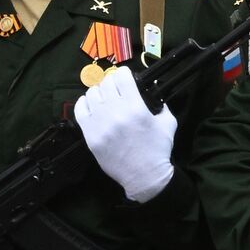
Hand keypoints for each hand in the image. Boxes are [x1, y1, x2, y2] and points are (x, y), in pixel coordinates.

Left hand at [75, 67, 176, 202]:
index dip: (124, 73)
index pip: (122, 77)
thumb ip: (162, 104)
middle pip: (106, 83)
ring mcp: (100, 124)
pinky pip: (80, 110)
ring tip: (104, 99)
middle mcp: (116, 113)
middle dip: (112, 83)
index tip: (126, 77)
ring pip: (91, 94)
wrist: (144, 176)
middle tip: (116, 89)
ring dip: (99, 93)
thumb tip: (155, 87)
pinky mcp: (90, 136)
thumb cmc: (158, 149)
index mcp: (136, 108)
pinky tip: (92, 107)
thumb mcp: (168, 123)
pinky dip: (85, 104)